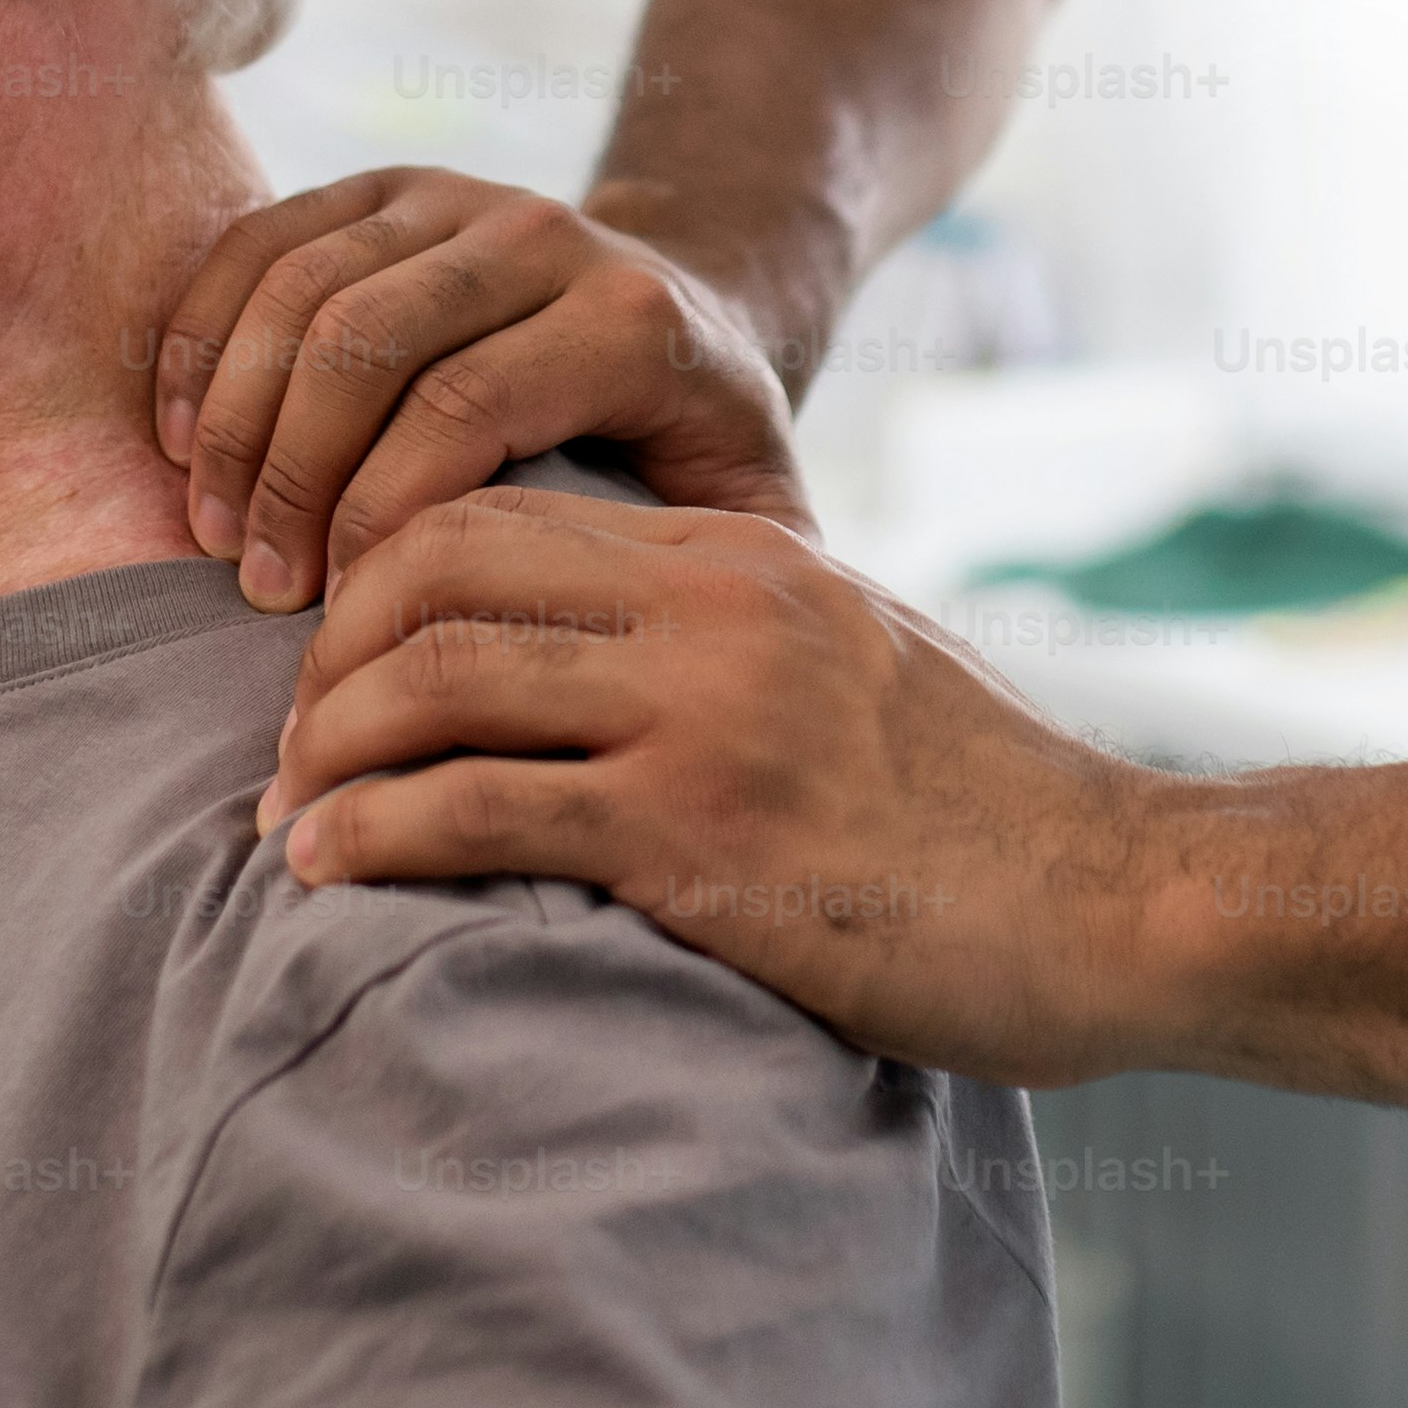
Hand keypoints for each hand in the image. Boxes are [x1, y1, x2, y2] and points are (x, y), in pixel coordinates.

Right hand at [153, 170, 810, 608]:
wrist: (697, 311)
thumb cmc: (702, 452)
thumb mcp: (750, 515)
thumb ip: (718, 590)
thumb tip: (644, 705)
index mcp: (628, 321)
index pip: (464, 409)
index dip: (377, 518)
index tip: (334, 615)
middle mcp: (543, 235)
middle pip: (364, 342)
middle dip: (288, 475)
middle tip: (256, 586)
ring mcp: (459, 196)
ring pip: (300, 288)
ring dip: (232, 416)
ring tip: (212, 529)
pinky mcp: (386, 185)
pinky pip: (261, 240)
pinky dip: (201, 336)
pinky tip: (179, 439)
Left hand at [255, 481, 1176, 1088]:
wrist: (1121, 899)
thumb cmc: (991, 812)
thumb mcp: (859, 666)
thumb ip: (738, 643)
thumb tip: (608, 670)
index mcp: (744, 557)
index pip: (496, 508)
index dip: (378, 578)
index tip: (338, 669)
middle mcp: (713, 610)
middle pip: (434, 566)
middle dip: (324, 655)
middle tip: (290, 747)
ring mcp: (704, 718)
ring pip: (433, 681)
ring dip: (323, 754)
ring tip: (286, 823)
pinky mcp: (697, 839)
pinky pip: (478, 813)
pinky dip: (373, 837)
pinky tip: (328, 872)